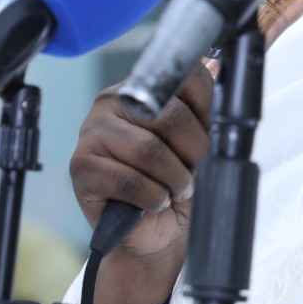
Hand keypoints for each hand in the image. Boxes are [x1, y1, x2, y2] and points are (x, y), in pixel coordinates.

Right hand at [69, 62, 212, 303]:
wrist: (156, 233)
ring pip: (148, 150)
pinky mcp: (82, 168)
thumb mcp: (201, 144)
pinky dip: (153, 196)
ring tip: (177, 189)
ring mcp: (92, 133)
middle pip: (169, 115)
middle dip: (194, 151)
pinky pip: (129, 180)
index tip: (212, 137)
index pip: (182, 77)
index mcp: (143, 88)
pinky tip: (156, 201)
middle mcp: (112, 102)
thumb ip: (207, 109)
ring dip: (174, 178)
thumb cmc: (177, 183)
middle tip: (195, 172)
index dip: (207, 112)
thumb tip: (221, 70)